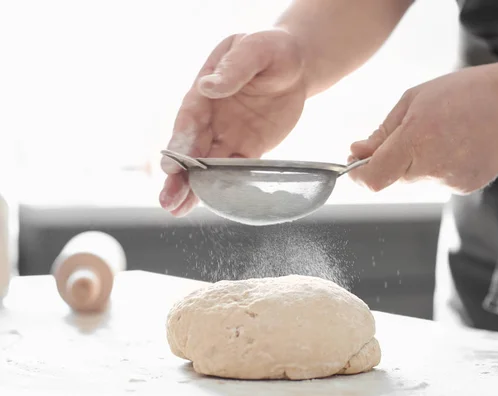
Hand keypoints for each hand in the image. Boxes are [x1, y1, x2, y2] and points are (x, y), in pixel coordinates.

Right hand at [159, 29, 306, 215]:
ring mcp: (229, 135)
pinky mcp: (249, 149)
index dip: (180, 144)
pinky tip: (213, 204)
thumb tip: (209, 87)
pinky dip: (226, 188)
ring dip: (195, 188)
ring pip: (209, 166)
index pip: (189, 121)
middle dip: (179, 177)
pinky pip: (237, 171)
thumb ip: (234, 67)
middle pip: (192, 150)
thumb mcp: (254, 49)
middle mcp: (212, 118)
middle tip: (168, 201)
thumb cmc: (271, 50)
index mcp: (206, 92)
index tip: (171, 167)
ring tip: (177, 211)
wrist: (296, 65)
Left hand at [348, 64, 497, 193]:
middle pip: (393, 175)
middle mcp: (431, 168)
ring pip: (415, 177)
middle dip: (391, 158)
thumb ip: (382, 132)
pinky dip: (438, 165)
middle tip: (411, 129)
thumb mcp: (414, 100)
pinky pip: (437, 179)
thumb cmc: (467, 93)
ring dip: (416, 160)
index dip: (358, 174)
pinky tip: (457, 144)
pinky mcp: (464, 187)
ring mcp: (450, 182)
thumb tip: (357, 153)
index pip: (373, 178)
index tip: (355, 163)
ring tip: (443, 132)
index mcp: (415, 141)